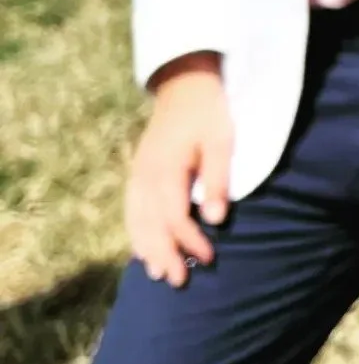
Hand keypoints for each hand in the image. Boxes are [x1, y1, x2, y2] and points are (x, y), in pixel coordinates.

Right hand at [125, 53, 231, 286]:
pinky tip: (143, 248)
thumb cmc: (209, 112)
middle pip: (150, 225)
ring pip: (136, 221)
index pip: (174, 217)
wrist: (185, 83)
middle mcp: (145, 176)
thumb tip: (217, 219)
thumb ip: (218, 179)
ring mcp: (137, 174)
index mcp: (166, 170)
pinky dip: (137, 232)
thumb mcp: (222, 140)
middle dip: (164, 255)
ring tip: (159, 273)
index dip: (189, 240)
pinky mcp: (138, 172)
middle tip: (179, 280)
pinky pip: (132, 210)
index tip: (208, 257)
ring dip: (147, 248)